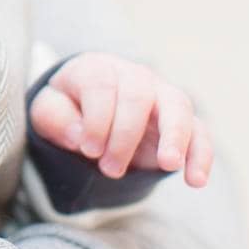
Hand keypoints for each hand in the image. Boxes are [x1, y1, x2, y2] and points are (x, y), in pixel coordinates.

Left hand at [29, 52, 213, 184]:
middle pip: (139, 95)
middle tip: (109, 168)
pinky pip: (199, 132)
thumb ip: (55, 118)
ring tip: (168, 165)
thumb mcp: (48, 111)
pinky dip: (201, 155)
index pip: (102, 86)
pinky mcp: (180, 122)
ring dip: (175, 137)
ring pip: (177, 106)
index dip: (96, 120)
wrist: (88, 111)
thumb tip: (80, 135)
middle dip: (125, 135)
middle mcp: (133, 76)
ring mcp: (161, 96)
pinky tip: (196, 180)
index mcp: (97, 68)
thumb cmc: (67, 110)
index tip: (88, 150)